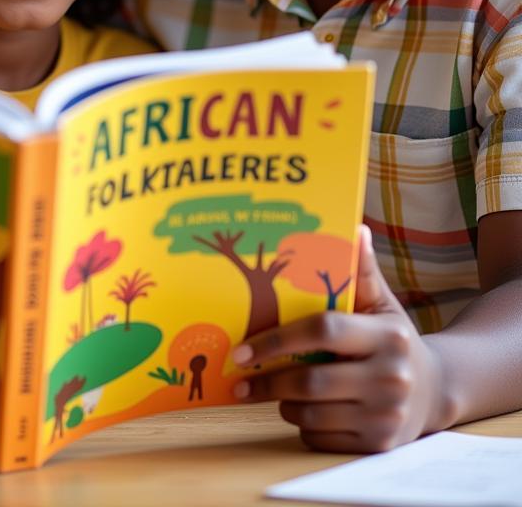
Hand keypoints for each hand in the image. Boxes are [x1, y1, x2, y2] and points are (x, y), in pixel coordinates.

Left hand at [230, 225, 449, 452]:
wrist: (435, 389)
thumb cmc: (392, 338)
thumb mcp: (381, 303)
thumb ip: (363, 270)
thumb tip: (355, 228)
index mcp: (386, 335)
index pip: (322, 331)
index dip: (277, 340)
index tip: (242, 349)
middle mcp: (391, 377)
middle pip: (311, 381)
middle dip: (267, 382)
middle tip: (239, 381)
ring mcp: (387, 415)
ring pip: (312, 414)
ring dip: (283, 404)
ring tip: (272, 392)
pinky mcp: (379, 446)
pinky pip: (322, 440)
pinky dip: (304, 427)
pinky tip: (299, 412)